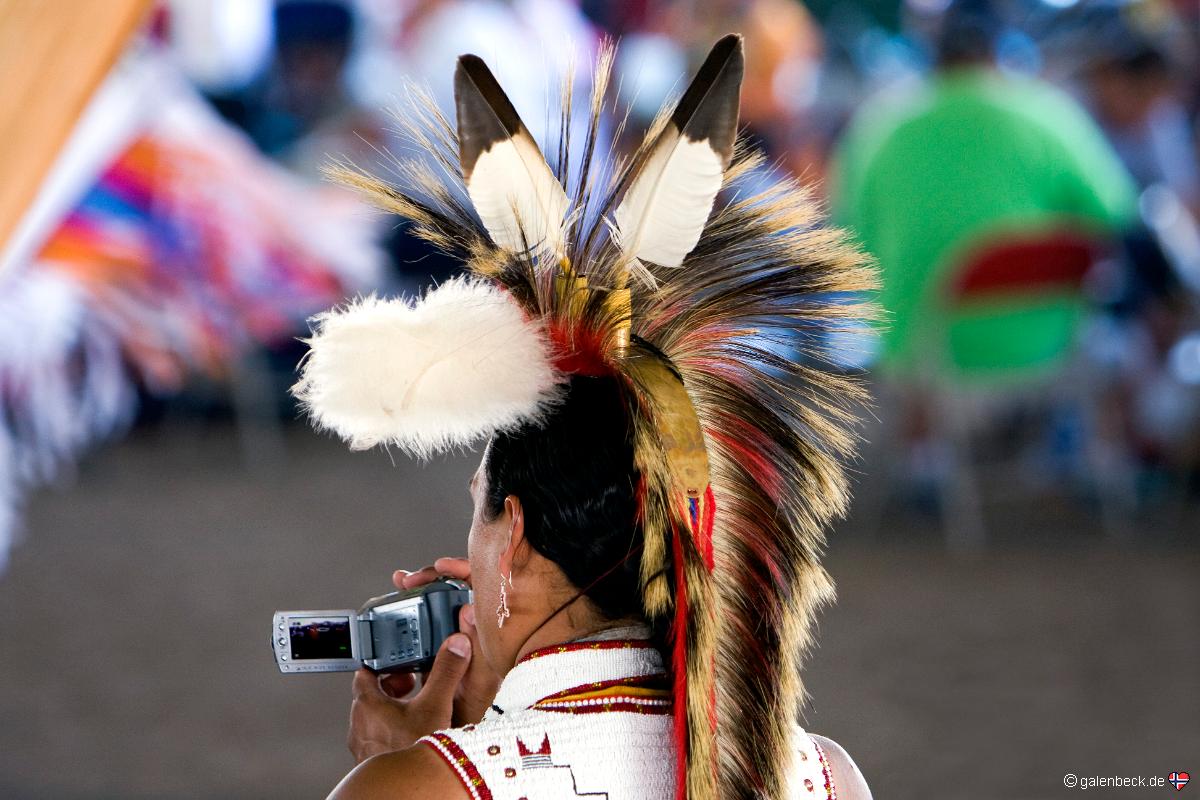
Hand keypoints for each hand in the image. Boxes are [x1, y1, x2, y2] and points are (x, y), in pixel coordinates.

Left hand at [347, 633, 471, 762]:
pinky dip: (393, 731)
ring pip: (375, 718)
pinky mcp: (372, 760)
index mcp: (368, 704)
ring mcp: (364, 745)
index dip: (382, 664)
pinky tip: (414, 734)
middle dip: (393, 687)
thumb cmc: (414, 750)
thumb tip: (456, 646)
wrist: (410, 789)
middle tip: (414, 686)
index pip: (365, 672)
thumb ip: (446, 672)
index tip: (399, 662)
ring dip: (393, 710)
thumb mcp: (436, 705)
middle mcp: (360, 724)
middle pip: (371, 694)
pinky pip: (379, 737)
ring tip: (417, 710)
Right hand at [394, 558, 500, 725]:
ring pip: (442, 601)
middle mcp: (477, 626)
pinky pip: (431, 618)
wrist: (460, 728)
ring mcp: (459, 634)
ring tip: (401, 584)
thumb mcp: (476, 679)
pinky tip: (400, 604)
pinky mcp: (444, 643)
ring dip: (422, 589)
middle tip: (407, 580)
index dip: (463, 569)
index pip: (482, 585)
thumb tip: (471, 608)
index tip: (440, 567)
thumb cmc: (477, 706)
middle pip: (458, 587)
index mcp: (491, 628)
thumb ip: (474, 647)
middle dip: (432, 577)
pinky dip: (416, 609)